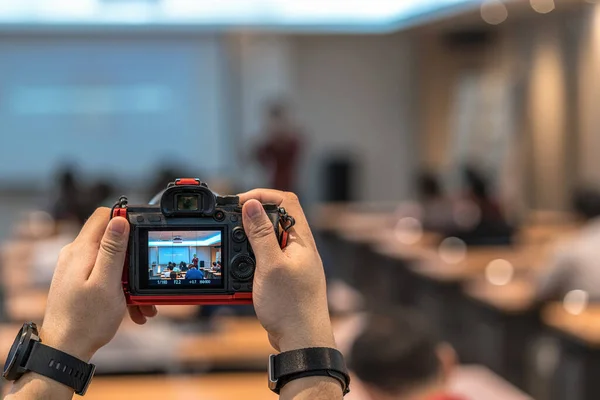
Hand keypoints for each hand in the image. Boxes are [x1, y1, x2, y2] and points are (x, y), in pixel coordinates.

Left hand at [40, 208, 156, 361]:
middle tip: (144, 281)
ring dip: (130, 280)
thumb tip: (119, 220)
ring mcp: (76, 268)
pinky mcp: (79, 281)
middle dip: (133, 260)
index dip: (124, 220)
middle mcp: (76, 255)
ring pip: (112, 262)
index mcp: (82, 251)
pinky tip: (132, 308)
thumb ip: (113, 250)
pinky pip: (105, 276)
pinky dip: (120, 289)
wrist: (65, 349)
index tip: (140, 235)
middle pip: (111, 241)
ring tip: (142, 304)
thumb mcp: (107, 283)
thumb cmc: (86, 320)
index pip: (103, 216)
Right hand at [238, 190, 335, 351]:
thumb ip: (261, 234)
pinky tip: (241, 275)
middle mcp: (298, 248)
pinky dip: (250, 264)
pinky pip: (264, 262)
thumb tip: (251, 205)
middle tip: (231, 224)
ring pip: (266, 242)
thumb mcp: (270, 266)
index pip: (286, 200)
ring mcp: (292, 264)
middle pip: (274, 219)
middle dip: (251, 219)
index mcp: (301, 240)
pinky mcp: (283, 279)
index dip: (263, 195)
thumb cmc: (292, 306)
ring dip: (248, 244)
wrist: (302, 341)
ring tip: (234, 252)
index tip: (239, 202)